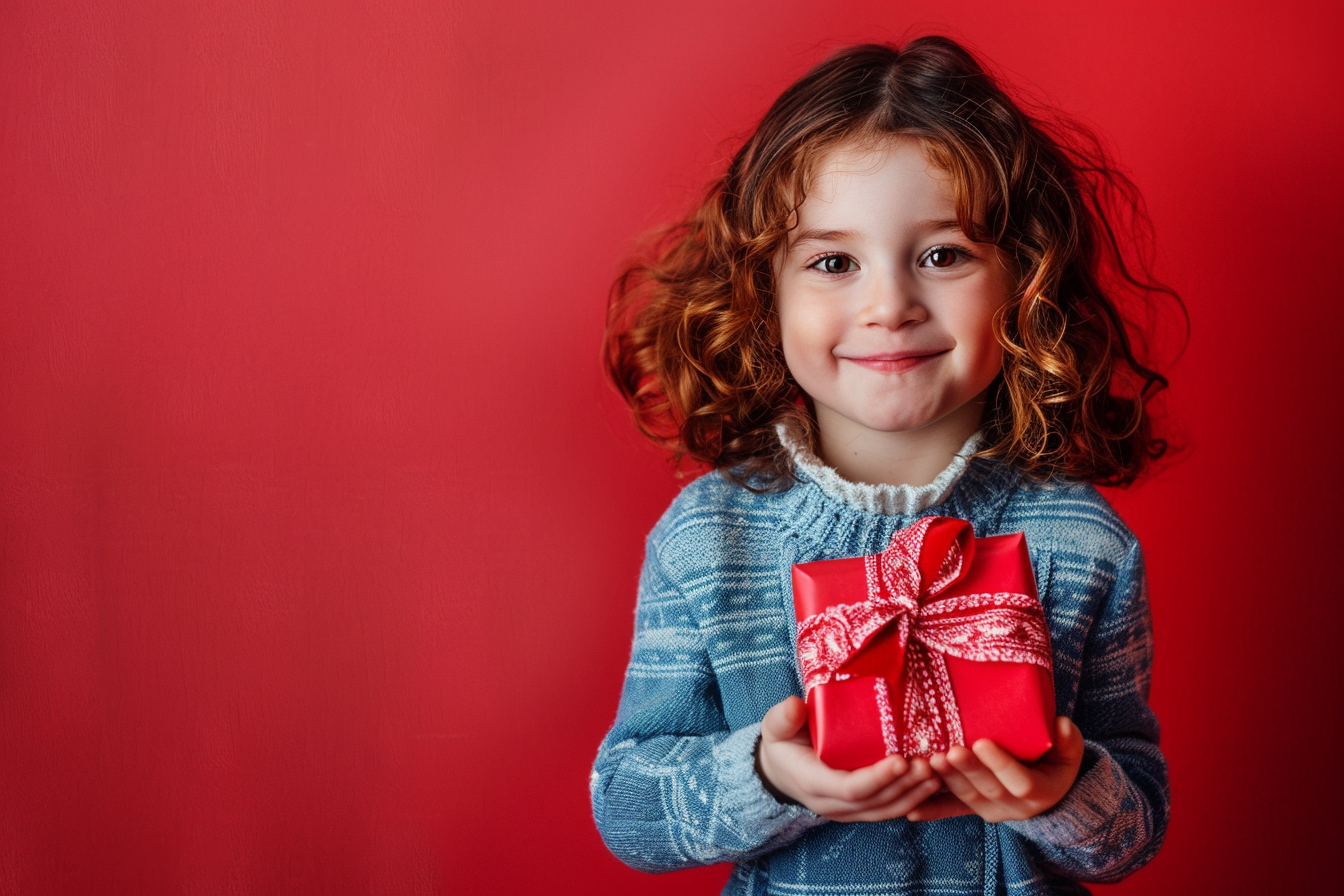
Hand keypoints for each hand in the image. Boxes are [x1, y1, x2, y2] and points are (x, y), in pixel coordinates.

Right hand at [756, 696, 941, 821]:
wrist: (779, 770)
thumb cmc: (782, 744)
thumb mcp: (776, 727)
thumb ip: (784, 717)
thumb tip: (795, 705)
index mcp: (812, 783)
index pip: (850, 788)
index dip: (877, 777)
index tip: (901, 758)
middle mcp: (832, 804)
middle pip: (875, 802)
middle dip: (905, 785)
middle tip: (930, 763)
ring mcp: (847, 811)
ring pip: (886, 810)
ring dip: (914, 794)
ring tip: (937, 773)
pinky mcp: (859, 810)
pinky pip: (888, 810)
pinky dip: (912, 800)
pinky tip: (931, 785)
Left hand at [907, 716, 1084, 822]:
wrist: (1046, 785)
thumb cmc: (1056, 759)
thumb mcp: (1069, 750)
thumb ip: (1067, 740)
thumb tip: (1060, 725)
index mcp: (1042, 792)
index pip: (1020, 782)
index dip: (1000, 764)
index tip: (981, 742)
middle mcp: (1015, 808)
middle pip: (987, 790)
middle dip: (966, 770)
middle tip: (949, 751)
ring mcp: (992, 810)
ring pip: (966, 797)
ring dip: (946, 781)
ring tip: (929, 761)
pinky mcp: (973, 809)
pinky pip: (951, 811)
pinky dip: (932, 810)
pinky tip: (912, 809)